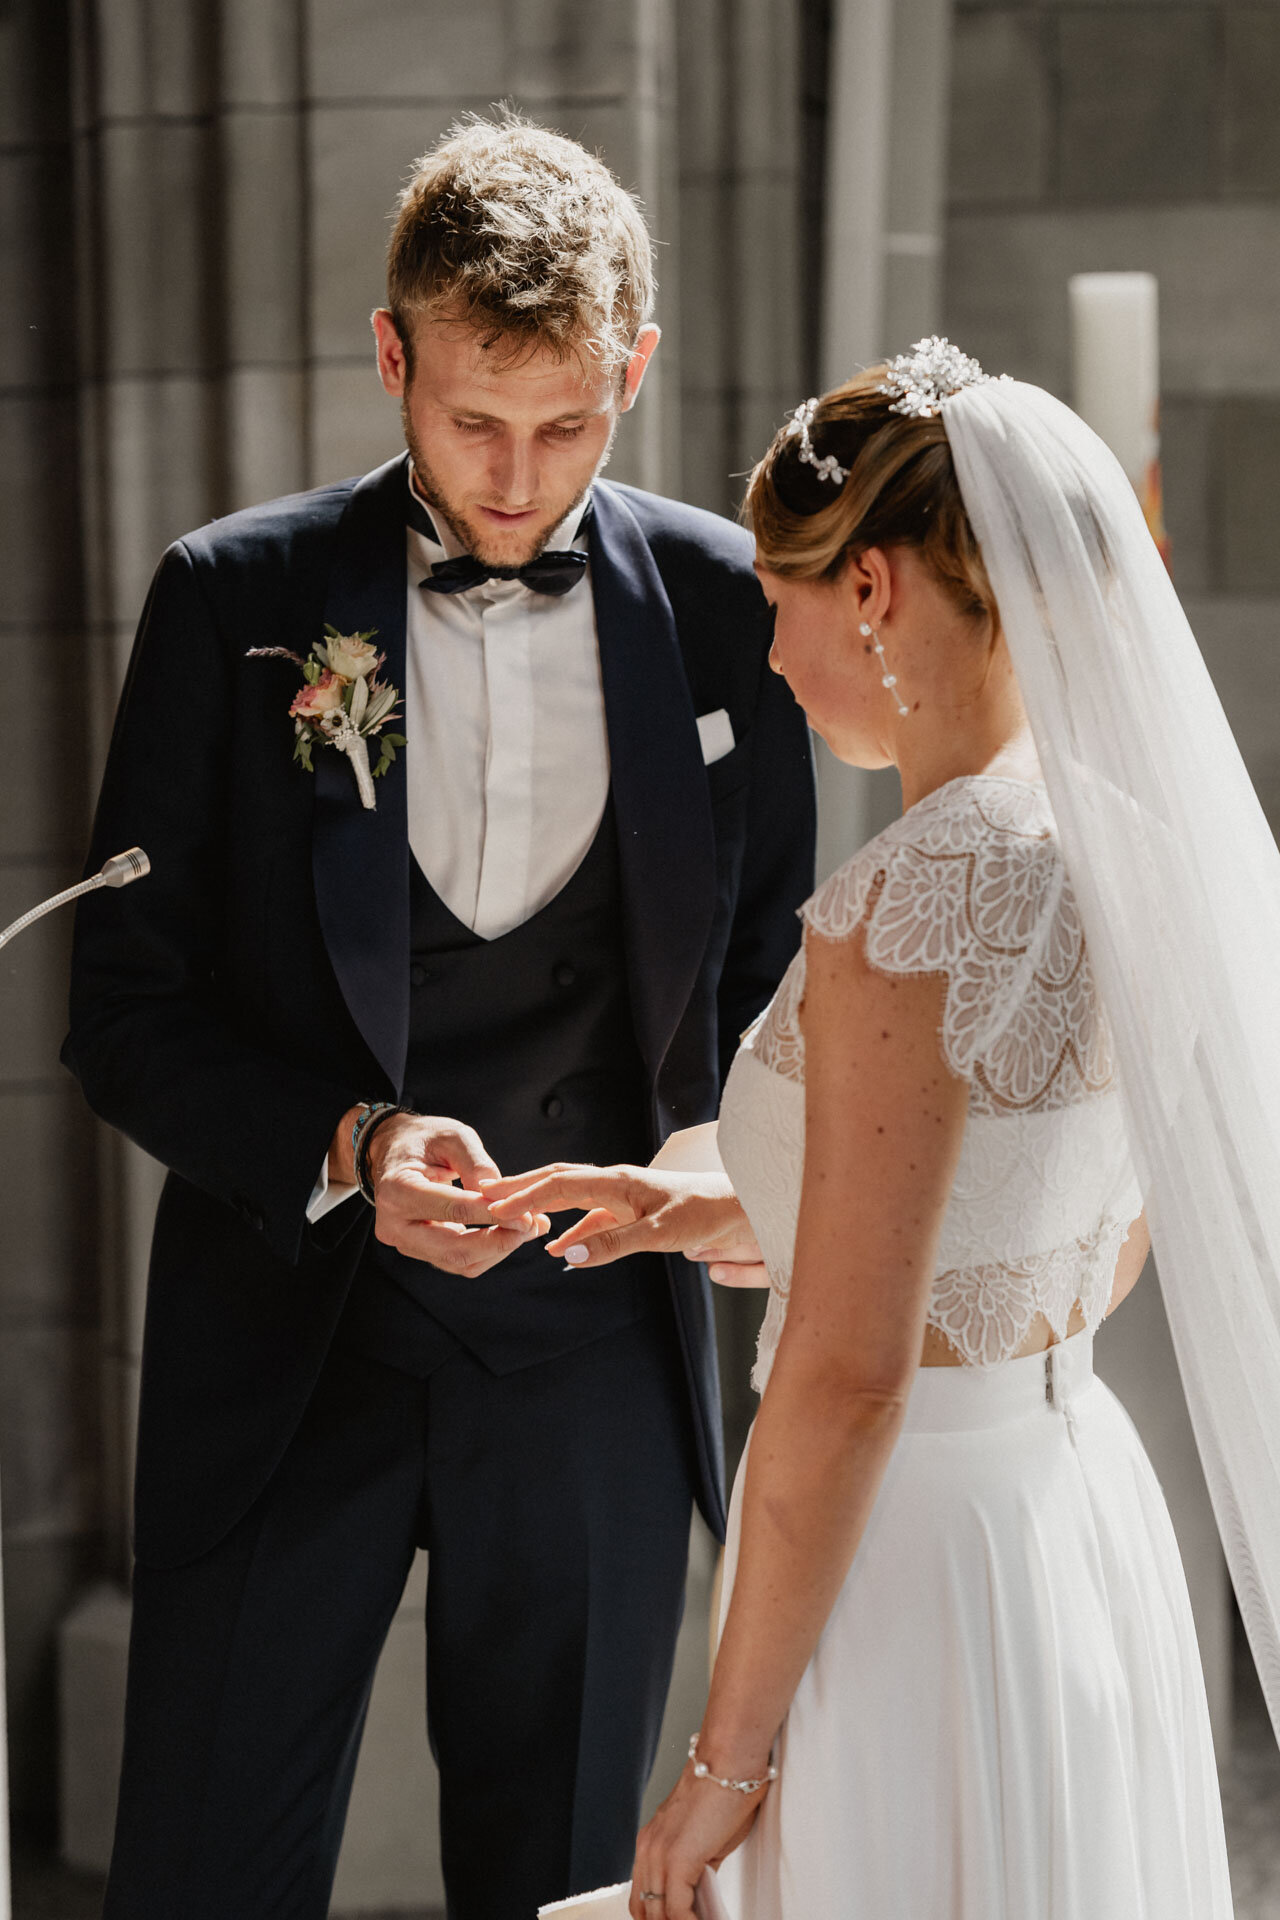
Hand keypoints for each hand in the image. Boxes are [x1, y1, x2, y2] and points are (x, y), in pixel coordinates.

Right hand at [364, 1115, 549, 1274]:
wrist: (395, 1151)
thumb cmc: (424, 1139)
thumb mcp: (453, 1136)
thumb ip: (477, 1164)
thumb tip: (501, 1197)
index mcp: (398, 1190)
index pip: (452, 1210)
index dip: (493, 1215)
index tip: (527, 1215)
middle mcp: (395, 1224)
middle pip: (454, 1250)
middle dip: (498, 1242)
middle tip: (532, 1227)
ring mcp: (405, 1242)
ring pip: (459, 1262)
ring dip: (498, 1249)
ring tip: (529, 1227)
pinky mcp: (419, 1250)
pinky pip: (458, 1260)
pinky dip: (488, 1251)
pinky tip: (510, 1232)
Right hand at [480, 1162, 759, 1271]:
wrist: (741, 1210)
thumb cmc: (706, 1214)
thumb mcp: (660, 1234)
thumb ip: (613, 1244)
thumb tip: (567, 1254)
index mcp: (618, 1181)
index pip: (559, 1184)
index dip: (524, 1194)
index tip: (494, 1206)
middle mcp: (616, 1184)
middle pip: (558, 1182)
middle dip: (521, 1189)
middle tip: (486, 1197)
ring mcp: (623, 1198)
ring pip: (571, 1199)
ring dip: (540, 1207)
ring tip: (510, 1216)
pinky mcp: (633, 1214)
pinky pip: (590, 1219)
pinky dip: (569, 1231)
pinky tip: (558, 1248)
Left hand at [629, 1759, 767, 1917]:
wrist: (729, 1762)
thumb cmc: (724, 1789)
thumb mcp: (704, 1837)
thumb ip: (696, 1866)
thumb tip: (702, 1893)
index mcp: (651, 1842)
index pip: (643, 1895)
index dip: (658, 1917)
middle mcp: (649, 1848)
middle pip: (645, 1909)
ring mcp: (660, 1854)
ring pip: (658, 1914)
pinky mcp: (678, 1860)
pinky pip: (678, 1911)